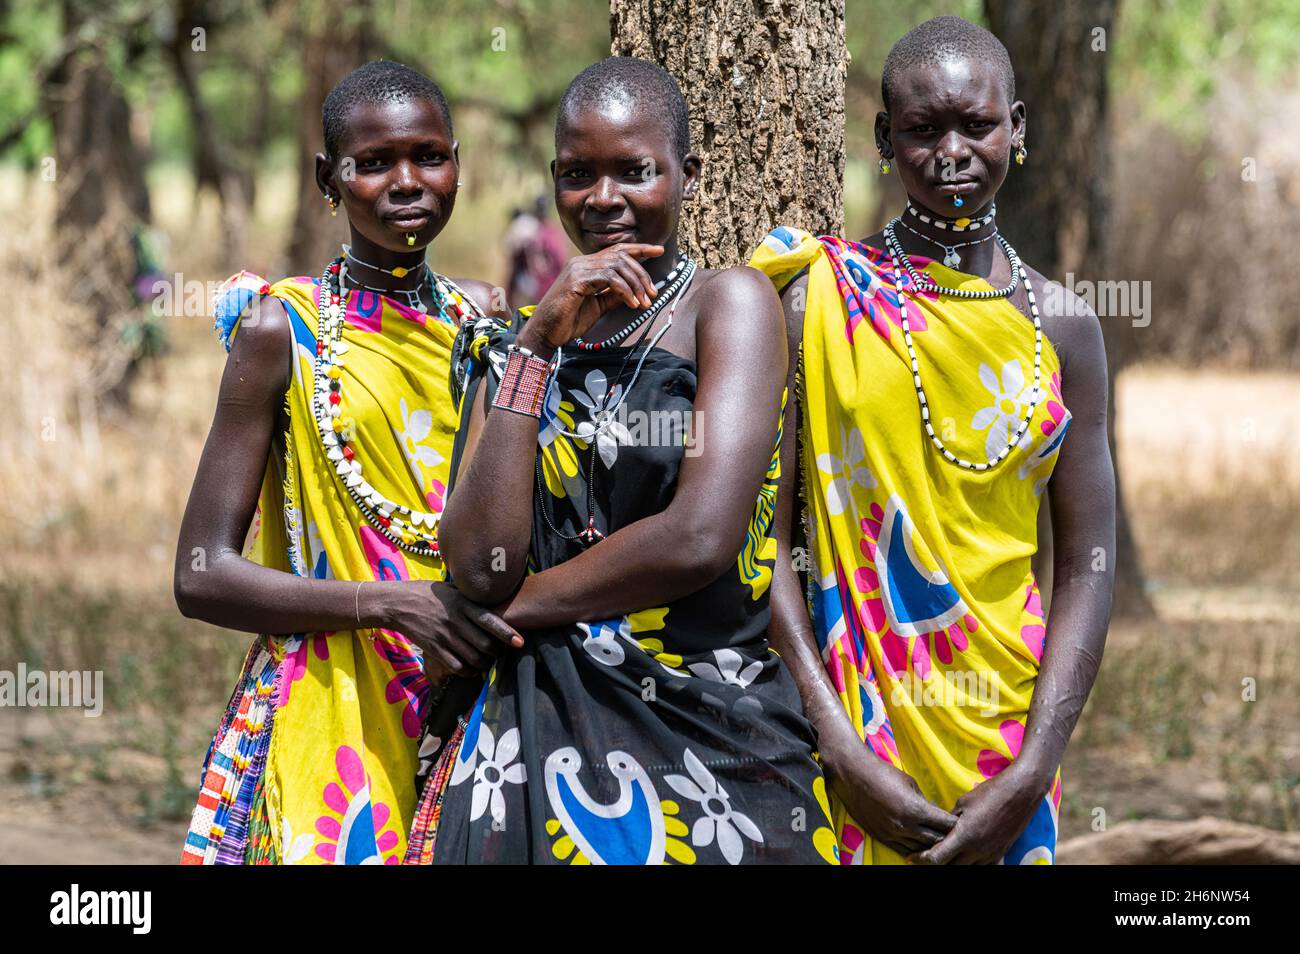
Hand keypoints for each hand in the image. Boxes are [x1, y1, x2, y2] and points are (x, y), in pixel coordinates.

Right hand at [384, 580, 522, 681]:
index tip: (519, 642)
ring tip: (488, 661)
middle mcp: (455, 621)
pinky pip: (457, 666)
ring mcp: (444, 637)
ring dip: (485, 663)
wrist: (398, 603)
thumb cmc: (428, 594)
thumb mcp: (452, 590)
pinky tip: (472, 668)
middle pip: (484, 644)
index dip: (506, 633)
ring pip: (473, 658)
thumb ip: (472, 599)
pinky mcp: (434, 649)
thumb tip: (496, 604)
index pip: (489, 620)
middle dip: (497, 652)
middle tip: (501, 652)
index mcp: (462, 604)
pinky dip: (468, 671)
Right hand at [520, 243, 664, 351]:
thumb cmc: (568, 321)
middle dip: (642, 273)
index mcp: (586, 266)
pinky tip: (632, 304)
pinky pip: (609, 279)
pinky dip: (625, 291)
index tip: (658, 250)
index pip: (617, 250)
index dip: (640, 249)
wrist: (545, 333)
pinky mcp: (576, 281)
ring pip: (617, 266)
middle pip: (621, 256)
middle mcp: (581, 262)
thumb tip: (635, 291)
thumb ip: (613, 296)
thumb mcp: (598, 307)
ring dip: (636, 284)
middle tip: (653, 293)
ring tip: (644, 303)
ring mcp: (577, 269)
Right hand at [821, 736, 956, 857]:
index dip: (955, 825)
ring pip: (919, 849)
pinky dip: (913, 848)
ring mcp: (892, 833)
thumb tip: (935, 813)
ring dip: (929, 846)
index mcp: (915, 809)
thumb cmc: (884, 773)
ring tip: (937, 843)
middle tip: (952, 836)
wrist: (854, 775)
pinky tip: (918, 845)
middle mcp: (905, 825)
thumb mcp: (910, 783)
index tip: (960, 823)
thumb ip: (924, 802)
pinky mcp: (880, 836)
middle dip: (945, 838)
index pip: (945, 824)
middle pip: (935, 841)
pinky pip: (902, 850)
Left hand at [909, 764, 1047, 864]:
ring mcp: (990, 854)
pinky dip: (970, 865)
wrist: (1021, 793)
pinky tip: (963, 858)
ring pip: (966, 870)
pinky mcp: (1000, 854)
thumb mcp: (963, 803)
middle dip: (935, 864)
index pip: (937, 858)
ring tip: (943, 857)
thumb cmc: (990, 793)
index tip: (912, 855)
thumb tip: (939, 830)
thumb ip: (949, 821)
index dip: (922, 859)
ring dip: (952, 865)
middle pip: (949, 867)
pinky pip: (982, 867)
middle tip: (922, 856)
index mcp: (965, 836)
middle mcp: (977, 850)